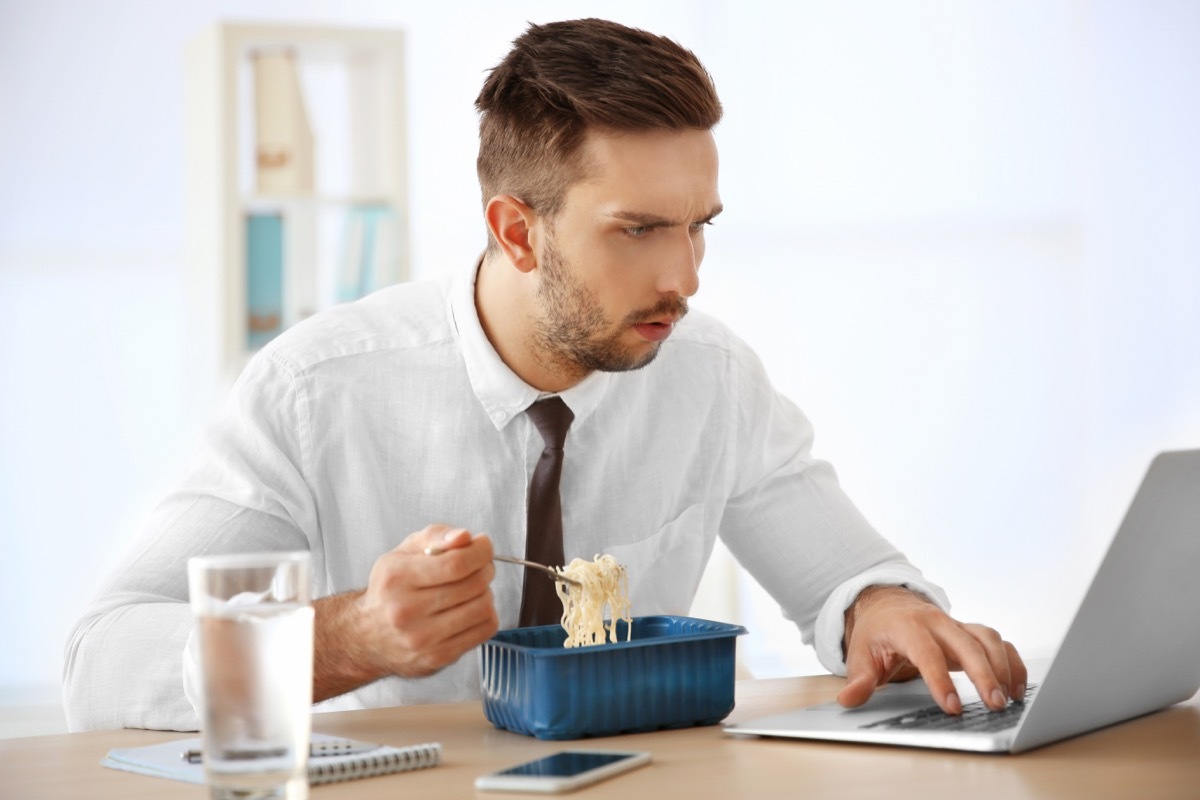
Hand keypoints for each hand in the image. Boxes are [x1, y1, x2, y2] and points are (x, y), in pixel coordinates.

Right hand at [313, 525, 498, 701]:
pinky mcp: (437, 657)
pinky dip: (486, 615)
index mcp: (397, 578)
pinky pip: (484, 630)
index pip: (456, 564)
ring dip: (487, 592)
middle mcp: (406, 611)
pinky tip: (471, 609)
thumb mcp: (403, 552)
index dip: (480, 551)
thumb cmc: (391, 589)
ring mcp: (422, 638)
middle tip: (480, 565)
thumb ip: (437, 535)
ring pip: (482, 608)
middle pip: (473, 585)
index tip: (484, 545)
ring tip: (474, 588)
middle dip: (485, 569)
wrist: (367, 636)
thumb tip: (465, 537)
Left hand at [836, 585, 1025, 714]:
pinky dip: (1012, 662)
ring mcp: (956, 625)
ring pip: (987, 639)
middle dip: (984, 674)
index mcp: (908, 626)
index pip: (927, 653)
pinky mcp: (970, 632)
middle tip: (994, 705)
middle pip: (967, 644)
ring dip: (1002, 668)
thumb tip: (848, 699)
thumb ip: (858, 679)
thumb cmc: (876, 633)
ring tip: (1008, 699)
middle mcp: (937, 622)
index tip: (952, 707)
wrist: (888, 605)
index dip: (940, 680)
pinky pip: (998, 642)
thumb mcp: (861, 654)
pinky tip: (1016, 688)